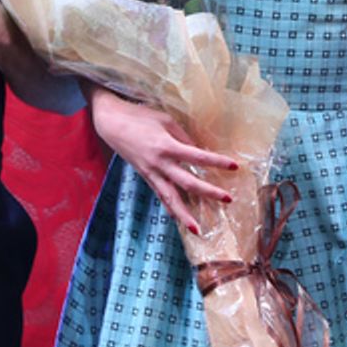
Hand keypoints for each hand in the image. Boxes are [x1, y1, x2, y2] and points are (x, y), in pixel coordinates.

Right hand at [89, 86, 238, 233]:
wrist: (112, 123)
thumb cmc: (140, 116)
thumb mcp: (165, 120)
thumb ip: (182, 137)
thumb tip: (197, 151)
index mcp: (167, 146)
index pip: (198, 156)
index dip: (217, 162)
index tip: (234, 166)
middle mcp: (160, 163)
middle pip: (187, 183)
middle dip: (208, 192)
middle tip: (227, 199)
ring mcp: (151, 173)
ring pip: (170, 198)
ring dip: (184, 215)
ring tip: (197, 230)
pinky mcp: (145, 176)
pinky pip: (159, 195)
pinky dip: (169, 208)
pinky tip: (178, 219)